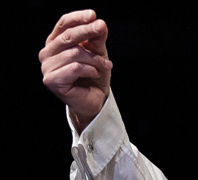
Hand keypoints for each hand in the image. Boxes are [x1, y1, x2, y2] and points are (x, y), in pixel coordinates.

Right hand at [39, 10, 111, 132]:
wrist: (95, 100)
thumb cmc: (94, 76)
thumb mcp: (98, 54)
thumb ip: (97, 39)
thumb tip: (100, 23)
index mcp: (56, 43)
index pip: (63, 24)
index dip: (77, 18)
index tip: (93, 15)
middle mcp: (47, 53)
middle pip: (67, 36)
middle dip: (87, 31)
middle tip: (102, 27)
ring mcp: (47, 67)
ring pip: (74, 53)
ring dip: (95, 59)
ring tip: (106, 65)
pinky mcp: (51, 81)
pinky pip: (74, 68)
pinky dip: (90, 69)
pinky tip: (95, 73)